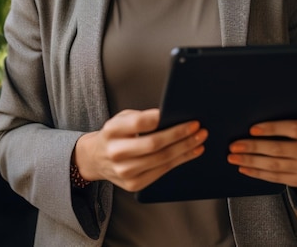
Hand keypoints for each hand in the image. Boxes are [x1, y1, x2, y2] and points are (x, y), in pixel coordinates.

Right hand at [74, 108, 207, 191]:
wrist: (97, 159)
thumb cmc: (115, 134)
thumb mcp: (121, 118)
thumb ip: (141, 117)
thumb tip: (171, 116)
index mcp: (112, 131)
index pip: (138, 123)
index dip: (157, 118)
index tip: (176, 112)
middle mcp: (116, 152)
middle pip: (154, 144)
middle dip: (179, 134)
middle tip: (197, 126)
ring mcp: (125, 171)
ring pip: (162, 159)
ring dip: (185, 148)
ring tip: (200, 138)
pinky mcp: (134, 184)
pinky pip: (162, 171)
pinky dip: (180, 160)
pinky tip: (191, 152)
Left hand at [227, 118, 296, 187]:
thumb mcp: (296, 115)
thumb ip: (281, 115)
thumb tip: (250, 116)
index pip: (294, 128)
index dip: (272, 128)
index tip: (251, 129)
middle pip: (280, 149)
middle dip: (254, 148)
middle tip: (234, 146)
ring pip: (275, 165)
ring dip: (251, 161)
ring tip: (234, 158)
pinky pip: (276, 178)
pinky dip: (257, 173)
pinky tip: (244, 168)